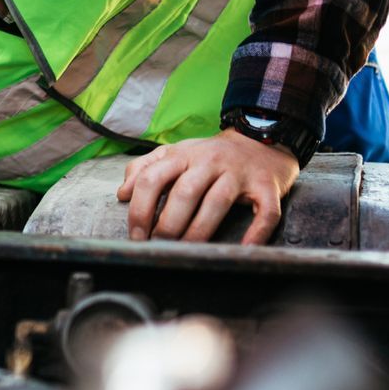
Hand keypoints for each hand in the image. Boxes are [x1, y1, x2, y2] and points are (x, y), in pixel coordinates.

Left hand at [115, 129, 299, 244]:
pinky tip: (244, 248)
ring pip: (218, 202)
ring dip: (200, 230)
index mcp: (182, 155)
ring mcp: (239, 173)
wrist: (260, 138)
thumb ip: (144, 169)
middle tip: (160, 247)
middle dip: (168, 225)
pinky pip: (265, 211)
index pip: (152, 179)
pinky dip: (257, 232)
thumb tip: (122, 193)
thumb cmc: (209, 155)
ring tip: (187, 251)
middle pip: (184, 193)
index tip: (136, 235)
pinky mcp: (267, 186)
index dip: (140, 210)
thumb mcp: (174, 153)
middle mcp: (209, 162)